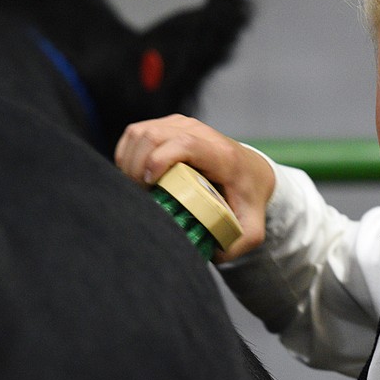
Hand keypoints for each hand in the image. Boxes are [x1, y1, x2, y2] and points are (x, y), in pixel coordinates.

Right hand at [114, 114, 274, 261]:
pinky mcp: (167, 125)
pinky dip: (128, 155)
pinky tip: (136, 176)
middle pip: (153, 136)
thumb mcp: (251, 228)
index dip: (160, 160)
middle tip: (141, 196)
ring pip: (140, 134)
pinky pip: (135, 134)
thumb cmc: (247, 198)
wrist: (251, 170)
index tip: (150, 184)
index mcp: (221, 155)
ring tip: (138, 188)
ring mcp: (181, 125)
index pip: (185, 144)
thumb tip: (209, 255)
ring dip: (129, 162)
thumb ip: (237, 245)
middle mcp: (200, 133)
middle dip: (137, 168)